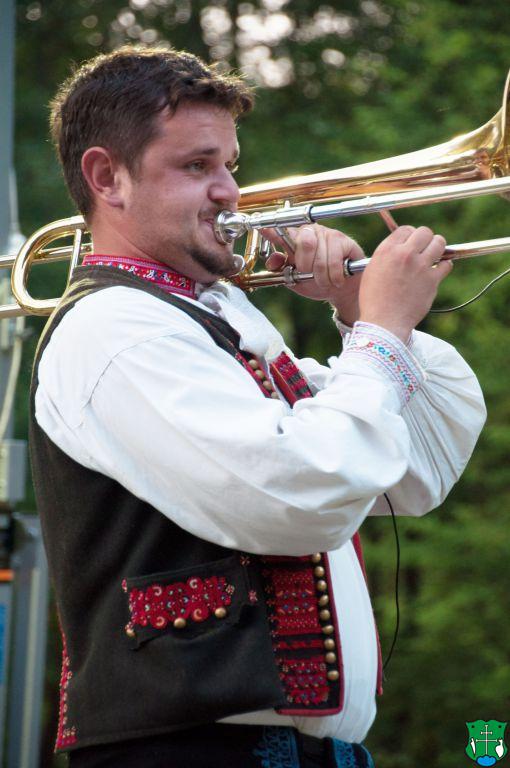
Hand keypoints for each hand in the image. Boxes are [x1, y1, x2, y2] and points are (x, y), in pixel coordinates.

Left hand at [263, 224, 364, 325]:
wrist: (341, 290)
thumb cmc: (316, 281)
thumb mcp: (294, 279)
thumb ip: (282, 270)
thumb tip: (272, 261)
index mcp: (295, 239)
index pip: (282, 233)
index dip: (272, 231)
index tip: (263, 228)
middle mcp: (311, 232)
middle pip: (305, 242)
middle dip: (306, 266)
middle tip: (310, 275)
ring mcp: (329, 234)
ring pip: (321, 258)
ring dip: (322, 277)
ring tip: (324, 281)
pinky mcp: (345, 241)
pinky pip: (335, 261)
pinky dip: (334, 276)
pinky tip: (336, 279)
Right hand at [358, 225, 451, 341]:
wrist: (384, 322)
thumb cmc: (375, 300)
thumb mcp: (372, 271)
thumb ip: (387, 256)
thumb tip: (403, 248)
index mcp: (386, 250)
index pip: (405, 229)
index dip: (410, 235)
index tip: (411, 244)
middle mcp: (404, 255)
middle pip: (424, 232)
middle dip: (425, 239)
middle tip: (424, 248)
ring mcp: (420, 266)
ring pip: (439, 243)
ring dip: (438, 247)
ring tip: (433, 256)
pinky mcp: (432, 280)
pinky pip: (446, 265)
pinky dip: (444, 266)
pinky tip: (438, 271)